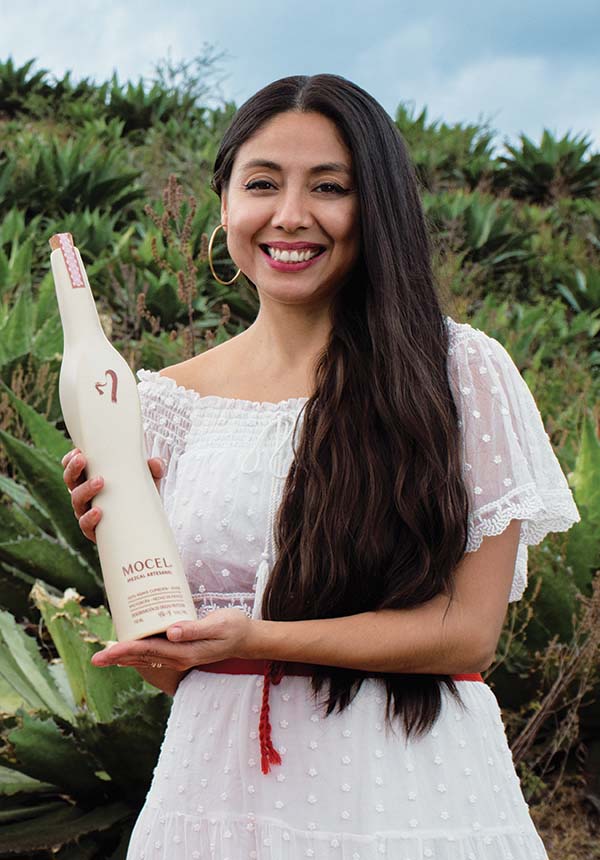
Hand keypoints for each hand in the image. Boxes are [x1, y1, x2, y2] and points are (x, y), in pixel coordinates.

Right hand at [61, 447, 165, 542]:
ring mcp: (87, 514)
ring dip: (85, 490)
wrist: (147, 527)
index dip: (70, 460)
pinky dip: (90, 518)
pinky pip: (86, 526)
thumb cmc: (140, 497)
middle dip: (74, 469)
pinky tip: (98, 511)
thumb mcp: (148, 480)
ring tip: (100, 481)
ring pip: (77, 501)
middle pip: (70, 481)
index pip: (73, 469)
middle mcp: (85, 497)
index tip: (78, 451)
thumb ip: (154, 469)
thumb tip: (156, 462)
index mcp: (91, 481)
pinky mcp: (95, 532)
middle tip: (83, 460)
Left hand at [90, 608, 253, 671]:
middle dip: (117, 658)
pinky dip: (138, 654)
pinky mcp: (181, 653)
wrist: (246, 639)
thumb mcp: (217, 624)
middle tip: (95, 659)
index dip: (124, 651)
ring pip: (145, 660)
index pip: (148, 652)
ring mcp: (179, 658)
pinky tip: (129, 649)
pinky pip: (154, 656)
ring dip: (124, 658)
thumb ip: (194, 629)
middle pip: (141, 658)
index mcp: (183, 652)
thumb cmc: (233, 628)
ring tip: (105, 656)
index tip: (106, 652)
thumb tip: (171, 632)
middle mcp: (178, 659)